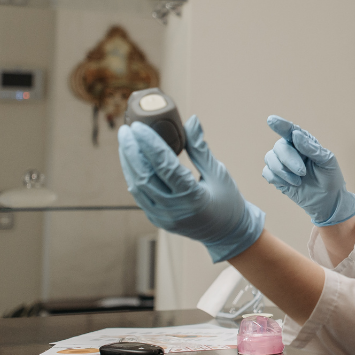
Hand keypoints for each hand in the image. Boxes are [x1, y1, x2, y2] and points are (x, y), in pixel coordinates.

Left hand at [118, 115, 264, 261]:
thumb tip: (191, 121)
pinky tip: (132, 160)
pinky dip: (134, 176)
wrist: (228, 234)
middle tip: (126, 130)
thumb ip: (200, 148)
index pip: (164, 165)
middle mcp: (174, 209)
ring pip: (136, 186)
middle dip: (131, 150)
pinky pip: (139, 195)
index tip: (139, 126)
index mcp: (192, 197)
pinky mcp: (157, 220)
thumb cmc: (228, 201)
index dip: (149, 144)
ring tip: (126, 142)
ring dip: (128, 162)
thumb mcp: (218, 173)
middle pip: (143, 176)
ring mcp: (162, 217)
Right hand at [262, 116, 354, 225]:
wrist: (328, 201)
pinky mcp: (277, 177)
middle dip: (289, 160)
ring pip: (270, 159)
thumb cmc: (330, 178)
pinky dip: (278, 179)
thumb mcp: (327, 162)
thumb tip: (295, 136)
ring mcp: (282, 163)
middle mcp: (291, 150)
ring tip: (299, 181)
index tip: (271, 120)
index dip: (281, 125)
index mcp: (304, 142)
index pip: (290, 131)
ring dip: (284, 171)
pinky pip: (267, 173)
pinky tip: (291, 184)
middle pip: (279, 147)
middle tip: (303, 172)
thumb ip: (311, 148)